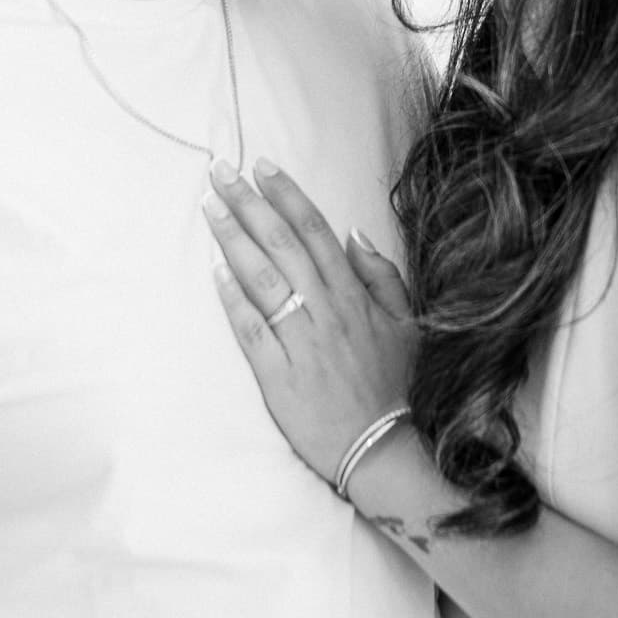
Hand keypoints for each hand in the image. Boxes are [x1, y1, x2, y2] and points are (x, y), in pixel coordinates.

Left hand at [203, 156, 413, 487]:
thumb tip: (354, 233)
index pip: (315, 231)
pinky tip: (214, 272)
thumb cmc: (397, 387)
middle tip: (221, 172)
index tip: (263, 166)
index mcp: (354, 296)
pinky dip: (232, 300)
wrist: (384, 451)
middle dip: (249, 203)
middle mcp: (326, 311)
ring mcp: (301, 343)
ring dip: (233, 239)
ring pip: (263, 279)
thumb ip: (382, 276)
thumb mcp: (407, 325)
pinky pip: (251, 330)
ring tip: (210, 207)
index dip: (287, 195)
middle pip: (282, 245)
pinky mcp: (279, 377)